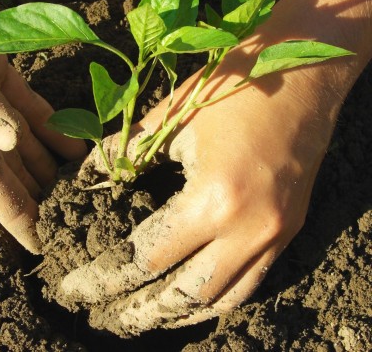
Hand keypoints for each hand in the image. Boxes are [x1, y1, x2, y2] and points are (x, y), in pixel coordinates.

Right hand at [0, 0, 85, 252]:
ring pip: (23, 142)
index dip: (12, 214)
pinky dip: (55, 127)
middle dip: (37, 199)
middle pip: (8, 169)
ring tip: (81, 190)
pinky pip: (31, 107)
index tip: (39, 244)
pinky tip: (77, 145)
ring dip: (51, 167)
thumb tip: (6, 142)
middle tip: (72, 221)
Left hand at [59, 0, 371, 334]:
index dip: (108, 276)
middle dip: (139, 310)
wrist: (303, 67)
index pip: (149, 257)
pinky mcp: (290, 228)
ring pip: (222, 299)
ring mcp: (276, 233)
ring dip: (179, 312)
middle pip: (185, 294)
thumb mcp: (171, 117)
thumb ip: (126, 155)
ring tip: (145, 314)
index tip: (79, 286)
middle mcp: (250, 228)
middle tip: (107, 315)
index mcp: (214, 198)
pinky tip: (192, 293)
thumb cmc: (233, 83)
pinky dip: (216, 296)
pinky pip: (251, 282)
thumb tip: (90, 180)